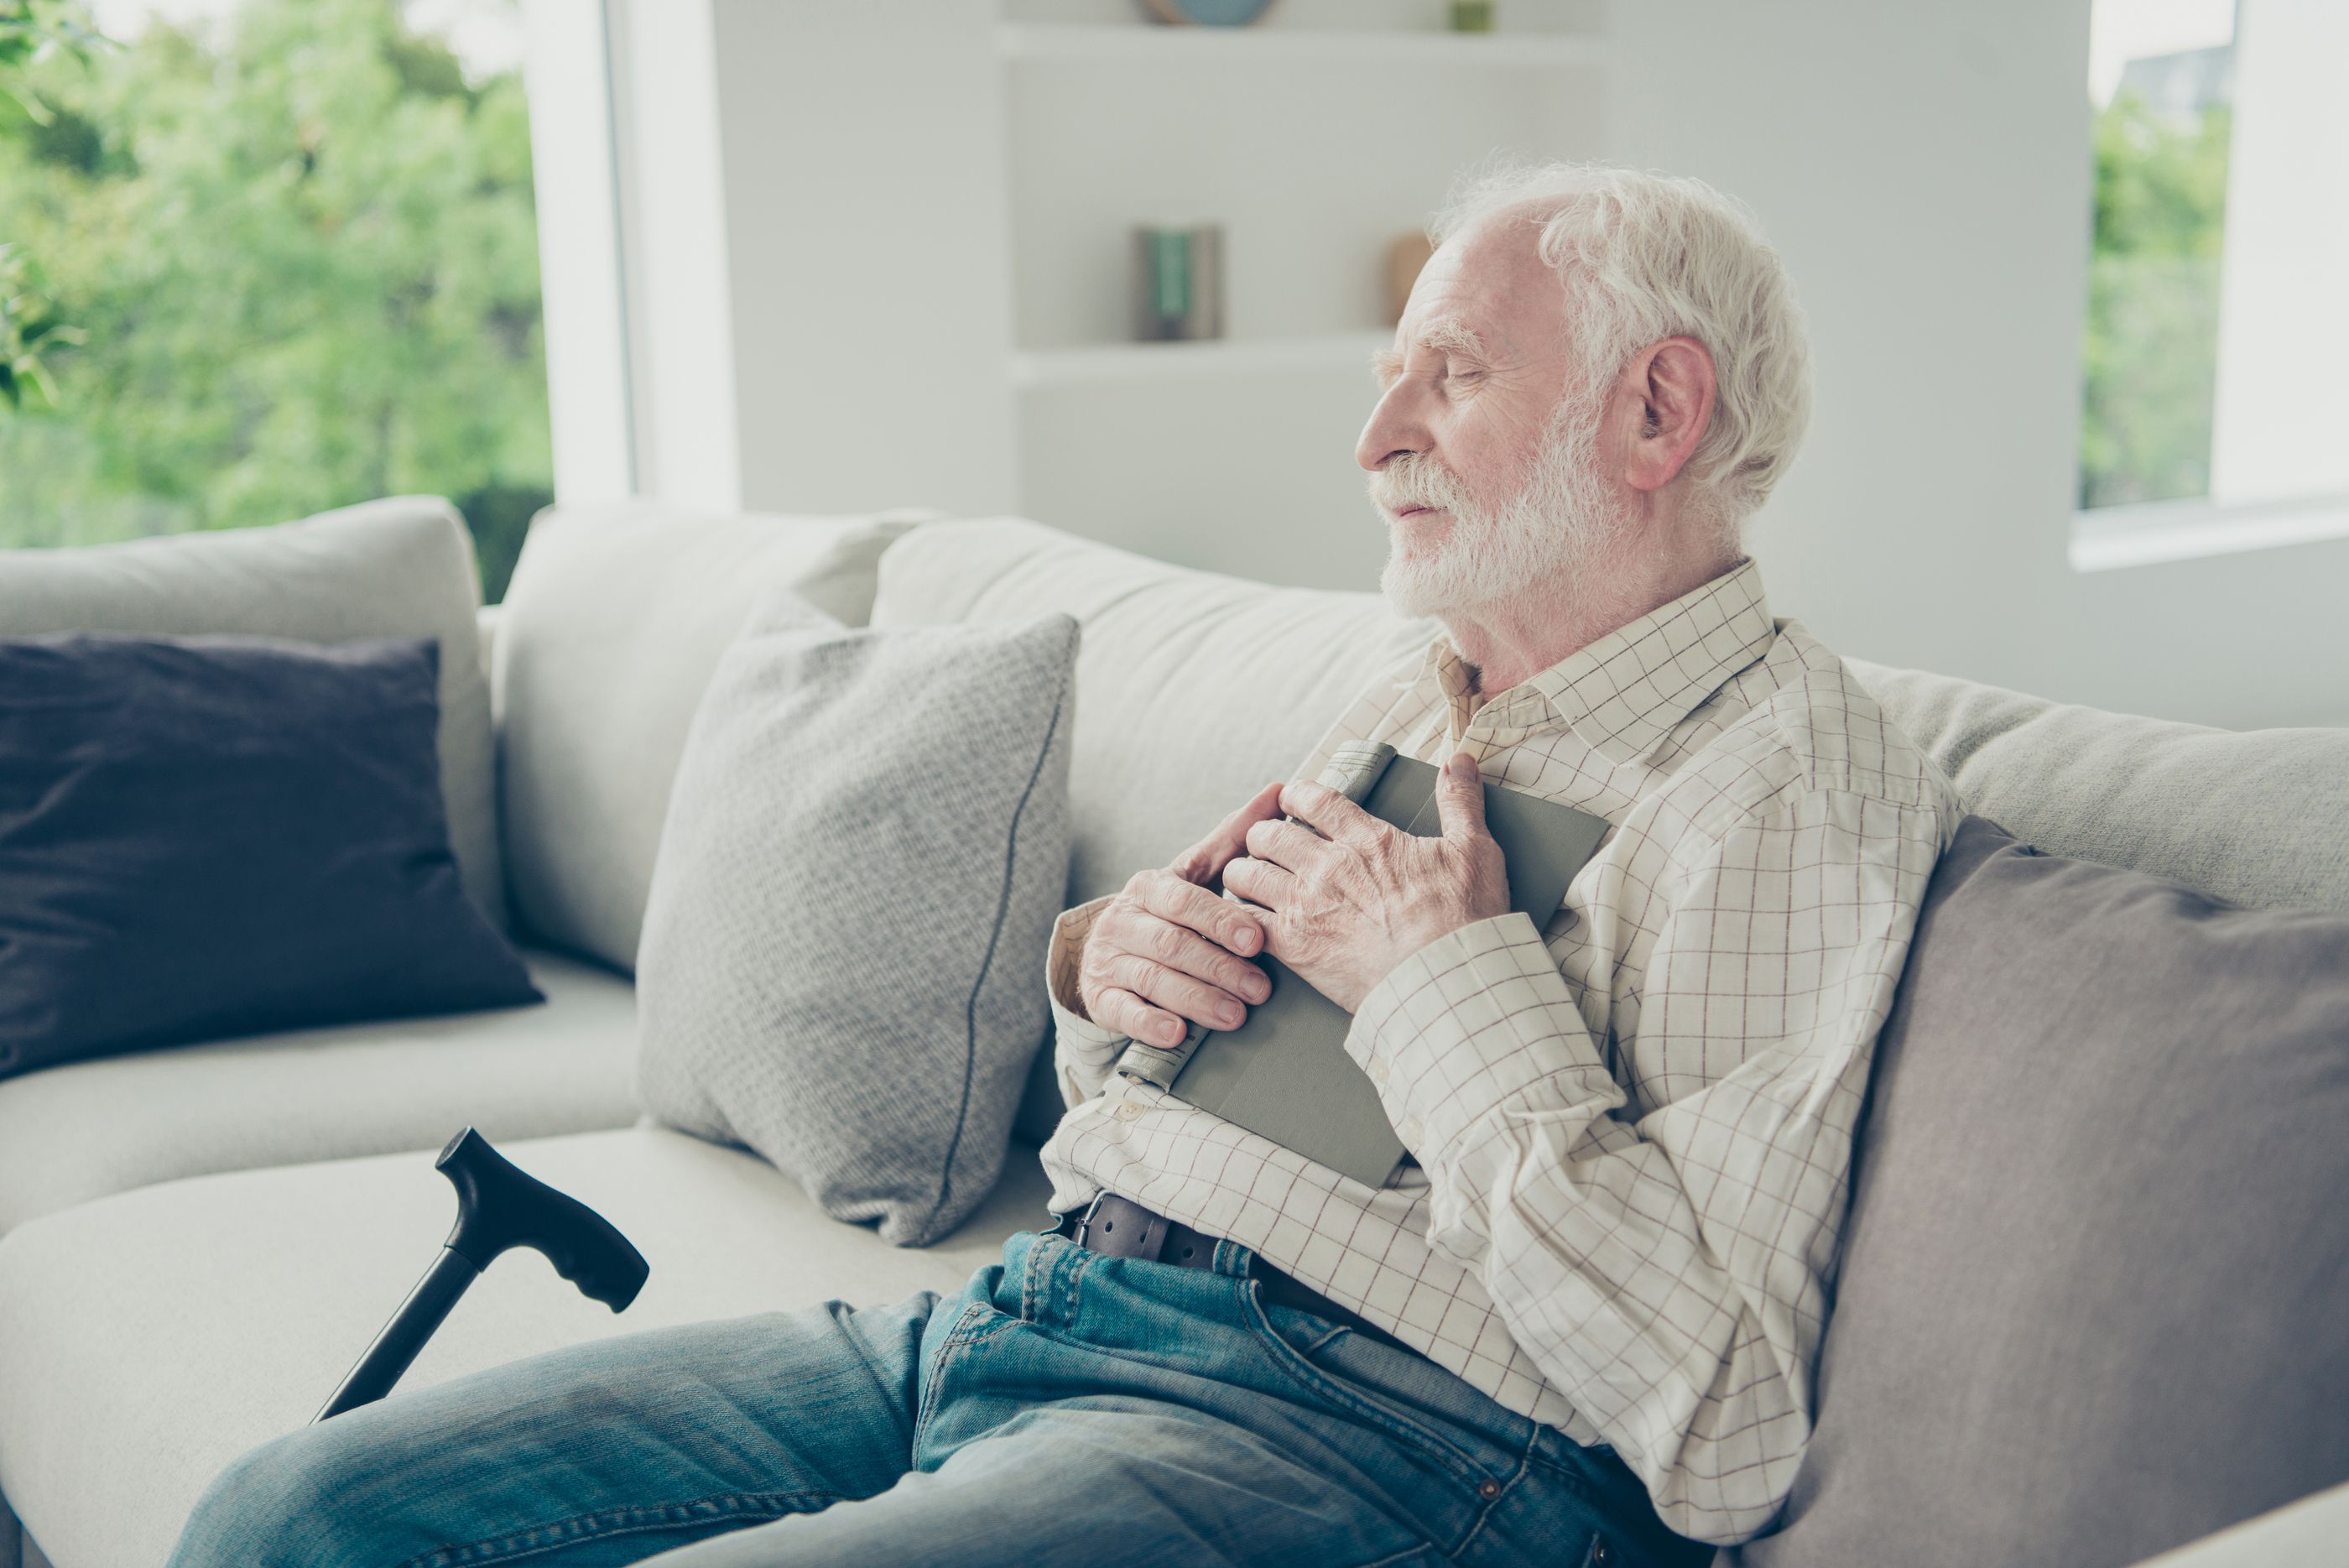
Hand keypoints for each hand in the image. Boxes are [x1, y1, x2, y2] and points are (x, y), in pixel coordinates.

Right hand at [1075, 781, 1284, 1047]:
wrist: (1107, 952)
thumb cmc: (1167, 912)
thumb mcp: (1195, 875)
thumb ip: (1235, 839)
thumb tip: (1280, 789)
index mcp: (1149, 887)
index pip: (1184, 901)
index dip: (1221, 921)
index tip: (1258, 940)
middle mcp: (1123, 920)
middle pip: (1171, 943)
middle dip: (1219, 967)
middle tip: (1260, 989)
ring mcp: (1108, 960)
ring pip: (1152, 980)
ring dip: (1197, 1000)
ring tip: (1236, 1016)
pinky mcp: (1100, 998)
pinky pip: (1123, 1012)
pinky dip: (1150, 1023)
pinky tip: (1178, 1032)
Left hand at [1221, 752, 1507, 1012]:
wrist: (1448, 978)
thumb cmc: (1464, 919)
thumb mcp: (1474, 850)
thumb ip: (1460, 801)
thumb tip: (1461, 758)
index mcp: (1367, 839)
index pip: (1313, 799)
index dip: (1295, 795)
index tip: (1290, 799)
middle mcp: (1328, 866)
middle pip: (1268, 834)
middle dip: (1261, 835)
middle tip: (1266, 845)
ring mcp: (1306, 905)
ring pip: (1245, 875)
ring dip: (1242, 874)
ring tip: (1248, 880)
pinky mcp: (1294, 946)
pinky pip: (1245, 921)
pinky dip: (1240, 919)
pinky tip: (1246, 923)